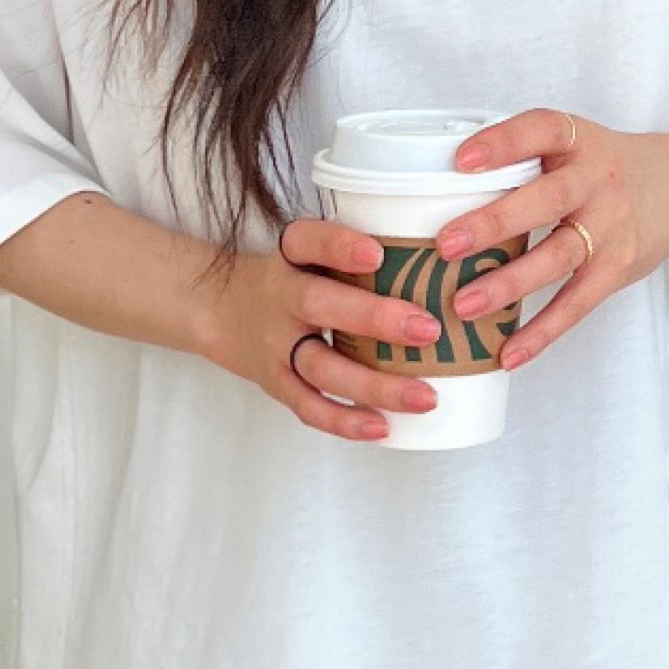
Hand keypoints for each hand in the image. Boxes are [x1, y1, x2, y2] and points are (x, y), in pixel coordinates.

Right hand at [200, 222, 450, 442]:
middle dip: (374, 319)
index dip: (339, 246)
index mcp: (290, 257)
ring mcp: (275, 345)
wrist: (220, 310)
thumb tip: (449, 261)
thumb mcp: (312, 253)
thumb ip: (359, 255)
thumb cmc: (294, 277)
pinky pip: (308, 407)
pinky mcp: (276, 382)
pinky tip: (384, 427)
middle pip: (319, 306)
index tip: (378, 252)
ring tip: (426, 397)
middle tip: (429, 330)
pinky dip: (345, 421)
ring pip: (322, 367)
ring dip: (374, 385)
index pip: (308, 241)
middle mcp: (280, 298)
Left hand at [433, 108, 668, 366]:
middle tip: (445, 244)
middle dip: (495, 222)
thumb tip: (428, 191)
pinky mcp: (618, 267)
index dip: (502, 143)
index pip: (541, 129)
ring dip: (510, 283)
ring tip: (463, 307)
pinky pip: (578, 304)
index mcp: (578, 140)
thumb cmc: (602, 169)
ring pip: (558, 257)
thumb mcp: (574, 146)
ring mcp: (612, 226)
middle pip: (546, 199)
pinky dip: (542, 331)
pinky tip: (508, 353)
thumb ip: (522, 160)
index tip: (460, 160)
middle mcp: (598, 179)